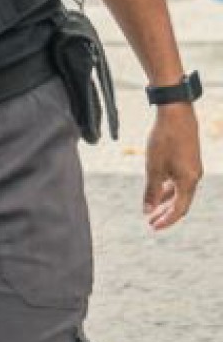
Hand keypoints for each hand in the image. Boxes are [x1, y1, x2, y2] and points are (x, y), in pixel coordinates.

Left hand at [143, 103, 202, 231]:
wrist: (176, 114)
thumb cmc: (163, 140)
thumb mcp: (153, 167)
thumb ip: (151, 190)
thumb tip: (147, 210)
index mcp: (188, 182)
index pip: (179, 209)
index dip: (166, 220)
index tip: (152, 227)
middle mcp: (194, 177)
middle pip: (180, 203)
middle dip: (165, 213)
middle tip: (150, 222)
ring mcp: (192, 169)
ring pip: (179, 192)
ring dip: (165, 201)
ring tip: (151, 209)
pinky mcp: (188, 161)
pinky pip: (179, 181)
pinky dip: (168, 188)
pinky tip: (157, 190)